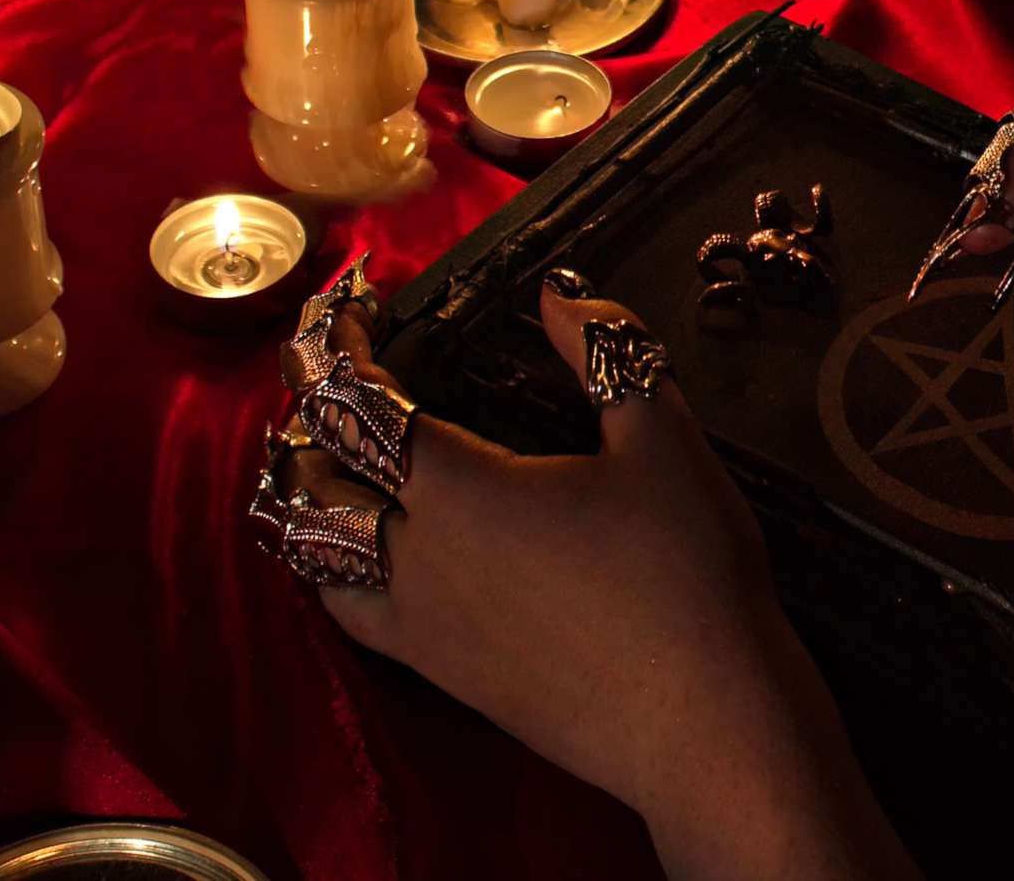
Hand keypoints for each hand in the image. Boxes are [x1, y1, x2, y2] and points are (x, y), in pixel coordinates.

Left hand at [288, 279, 915, 879]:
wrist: (703, 720)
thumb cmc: (687, 577)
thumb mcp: (663, 439)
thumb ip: (606, 352)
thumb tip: (561, 292)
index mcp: (458, 486)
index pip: (357, 401)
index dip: (339, 345)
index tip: (348, 308)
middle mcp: (414, 555)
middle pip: (316, 470)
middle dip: (314, 408)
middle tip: (339, 367)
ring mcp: (417, 621)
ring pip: (316, 542)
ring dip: (311, 484)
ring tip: (328, 448)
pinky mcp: (438, 671)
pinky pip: (346, 606)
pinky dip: (328, 559)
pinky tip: (355, 546)